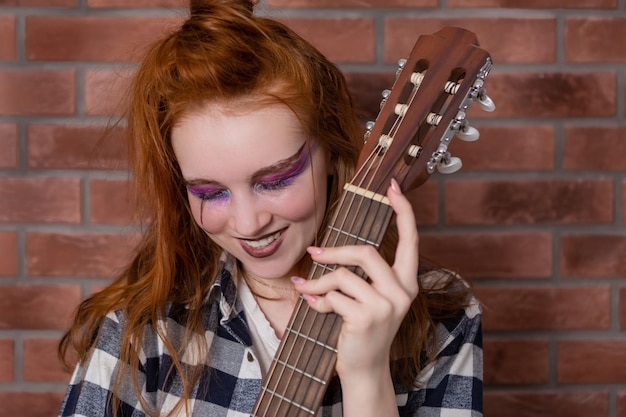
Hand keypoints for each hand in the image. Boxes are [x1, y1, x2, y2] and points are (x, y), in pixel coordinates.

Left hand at [291, 178, 419, 378]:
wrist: (365, 370)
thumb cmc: (363, 329)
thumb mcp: (368, 298)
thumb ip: (358, 274)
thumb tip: (324, 250)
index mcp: (407, 282)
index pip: (410, 240)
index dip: (403, 211)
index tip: (393, 186)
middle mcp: (402, 291)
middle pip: (366, 252)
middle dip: (335, 251)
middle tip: (314, 252)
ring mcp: (387, 305)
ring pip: (344, 275)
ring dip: (319, 282)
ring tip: (308, 289)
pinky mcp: (367, 317)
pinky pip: (334, 296)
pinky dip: (317, 300)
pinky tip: (314, 307)